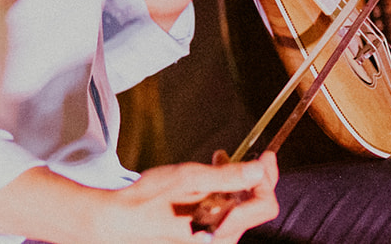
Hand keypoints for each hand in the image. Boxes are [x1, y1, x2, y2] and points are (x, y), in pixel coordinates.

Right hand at [92, 154, 278, 243]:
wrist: (123, 221)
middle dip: (248, 178)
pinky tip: (203, 185)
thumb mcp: (190, 179)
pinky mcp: (203, 240)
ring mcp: (213, 243)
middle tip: (228, 155)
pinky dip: (220, 197)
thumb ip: (227, 176)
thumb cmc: (151, 200)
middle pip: (254, 208)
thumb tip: (258, 170)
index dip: (268, 178)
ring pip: (238, 212)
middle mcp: (223, 240)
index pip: (265, 205)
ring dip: (232, 186)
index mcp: (223, 226)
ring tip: (212, 166)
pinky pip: (224, 218)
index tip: (265, 158)